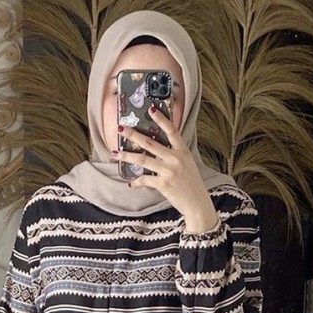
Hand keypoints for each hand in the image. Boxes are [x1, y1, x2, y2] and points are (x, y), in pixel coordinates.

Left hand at [115, 107, 219, 232]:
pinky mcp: (163, 184)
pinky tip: (130, 183)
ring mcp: (168, 171)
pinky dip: (136, 182)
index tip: (150, 109)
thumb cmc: (192, 184)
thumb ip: (176, 155)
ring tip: (116, 152)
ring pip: (143, 160)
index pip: (171, 131)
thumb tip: (158, 149)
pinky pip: (145, 180)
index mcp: (183, 151)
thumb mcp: (188, 164)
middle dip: (134, 134)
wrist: (197, 203)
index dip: (161, 119)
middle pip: (150, 143)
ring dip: (127, 156)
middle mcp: (175, 159)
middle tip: (121, 128)